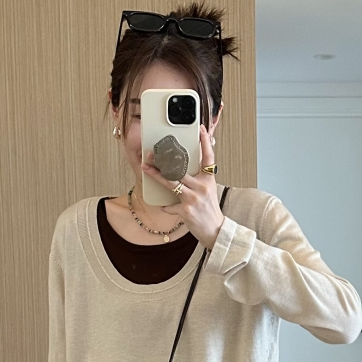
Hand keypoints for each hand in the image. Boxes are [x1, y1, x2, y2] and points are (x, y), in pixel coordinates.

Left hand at [141, 125, 224, 248]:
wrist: (215, 231)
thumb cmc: (209, 210)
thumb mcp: (209, 190)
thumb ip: (198, 179)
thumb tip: (182, 168)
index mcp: (209, 179)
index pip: (208, 157)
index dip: (205, 142)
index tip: (202, 130)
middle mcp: (202, 187)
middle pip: (180, 169)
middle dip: (164, 160)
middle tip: (152, 153)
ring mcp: (194, 198)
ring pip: (171, 183)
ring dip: (156, 175)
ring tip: (146, 168)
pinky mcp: (186, 211)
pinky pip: (170, 205)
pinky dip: (165, 206)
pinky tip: (164, 206)